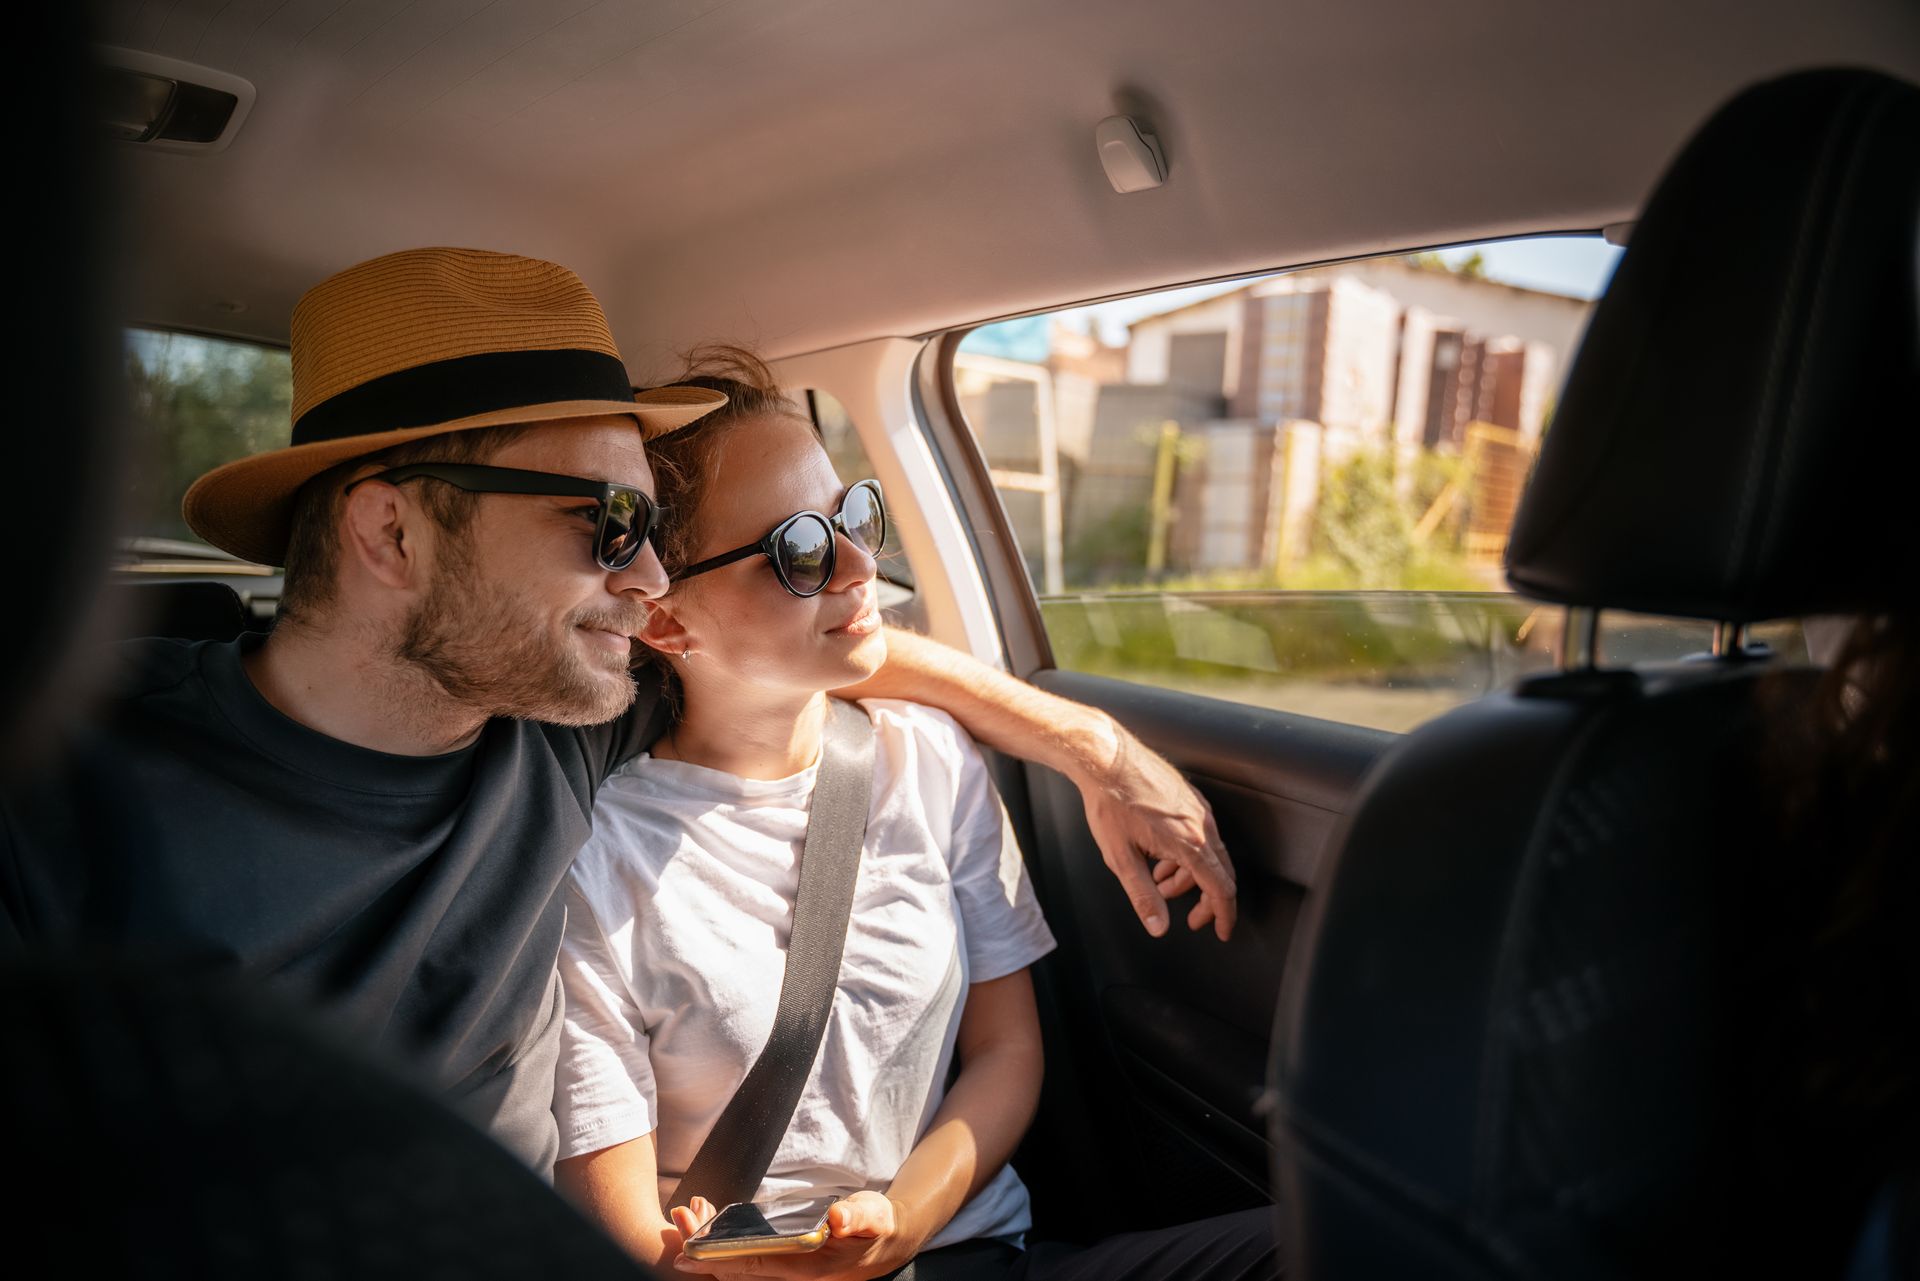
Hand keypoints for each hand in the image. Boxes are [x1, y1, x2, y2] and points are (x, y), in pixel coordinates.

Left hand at [671, 1192, 918, 1280]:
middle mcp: (789, 1275)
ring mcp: (783, 1271)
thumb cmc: (876, 1228)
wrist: (883, 1244)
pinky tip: (708, 1222)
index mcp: (808, 1269)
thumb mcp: (875, 1217)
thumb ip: (859, 1217)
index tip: (688, 1252)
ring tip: (689, 1214)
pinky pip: (743, 1258)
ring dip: (709, 1243)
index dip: (720, 1260)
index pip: (755, 1266)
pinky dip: (721, 1242)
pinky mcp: (780, 1263)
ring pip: (735, 1265)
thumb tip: (839, 1218)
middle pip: (736, 1268)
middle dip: (703, 1248)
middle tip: (680, 1218)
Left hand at [1081, 727, 1236, 940]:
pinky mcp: (1189, 798)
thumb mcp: (1121, 858)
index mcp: (1190, 843)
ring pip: (1207, 853)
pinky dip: (1186, 854)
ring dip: (1189, 876)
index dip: (1224, 915)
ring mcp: (1198, 808)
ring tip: (1160, 884)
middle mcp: (1202, 824)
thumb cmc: (1110, 803)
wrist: (1106, 759)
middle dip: (1206, 900)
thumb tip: (1158, 926)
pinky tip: (1160, 858)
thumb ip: (1143, 896)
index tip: (1222, 931)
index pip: (1221, 889)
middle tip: (1190, 918)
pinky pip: (1199, 834)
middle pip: (1220, 873)